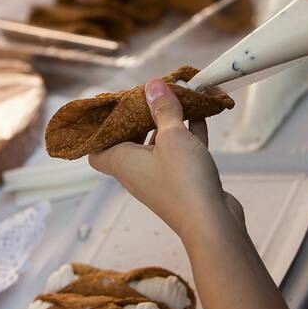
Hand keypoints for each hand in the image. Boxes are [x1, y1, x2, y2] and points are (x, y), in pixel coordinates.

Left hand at [89, 78, 242, 238]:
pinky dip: (189, 135)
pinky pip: (181, 153)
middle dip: (140, 118)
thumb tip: (152, 85)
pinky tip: (200, 114)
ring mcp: (161, 179)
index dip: (99, 130)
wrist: (211, 224)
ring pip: (159, 146)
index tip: (111, 109)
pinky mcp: (183, 182)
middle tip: (151, 96)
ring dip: (168, 124)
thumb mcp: (172, 136)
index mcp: (123, 162)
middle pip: (130, 141)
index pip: (96, 150)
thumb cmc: (183, 180)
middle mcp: (137, 173)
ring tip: (179, 99)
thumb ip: (163, 109)